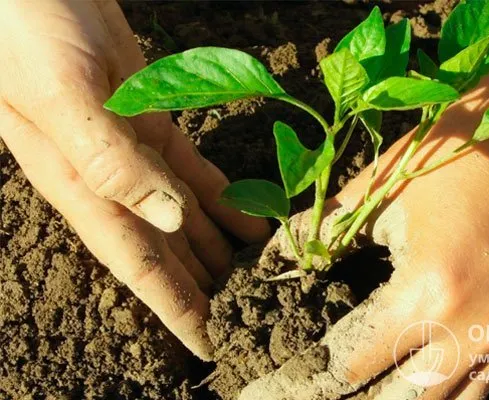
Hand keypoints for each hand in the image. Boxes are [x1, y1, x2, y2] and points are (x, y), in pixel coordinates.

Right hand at [0, 0, 268, 359]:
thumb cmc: (26, 26)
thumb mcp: (62, 93)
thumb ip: (110, 159)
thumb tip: (169, 221)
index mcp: (85, 186)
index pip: (139, 266)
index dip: (176, 309)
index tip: (212, 345)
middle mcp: (112, 179)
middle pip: (170, 250)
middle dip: (208, 287)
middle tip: (253, 315)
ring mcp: (136, 151)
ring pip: (188, 215)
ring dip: (223, 247)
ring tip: (262, 276)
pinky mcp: (154, 120)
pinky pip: (197, 170)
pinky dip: (226, 196)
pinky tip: (253, 217)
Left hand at [241, 0, 488, 396]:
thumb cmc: (453, 153)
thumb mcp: (379, 190)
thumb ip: (324, 233)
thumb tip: (277, 260)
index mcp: (428, 291)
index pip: (361, 360)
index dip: (323, 372)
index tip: (295, 377)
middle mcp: (473, 327)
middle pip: (404, 398)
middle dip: (360, 398)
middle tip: (322, 392)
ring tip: (373, 392)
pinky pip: (487, 385)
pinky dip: (451, 391)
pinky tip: (423, 381)